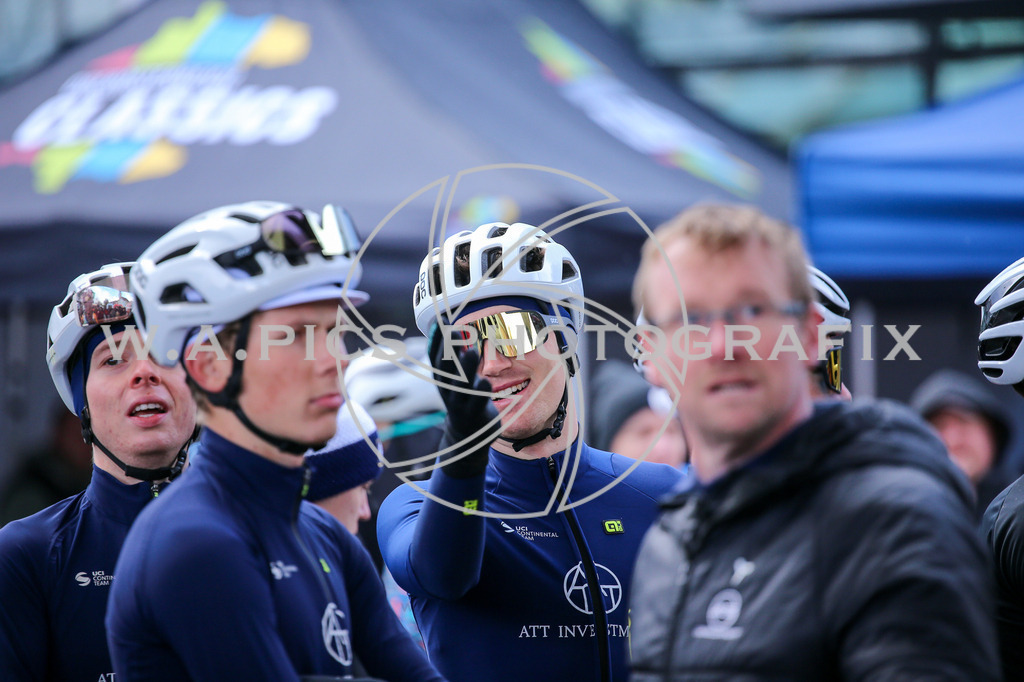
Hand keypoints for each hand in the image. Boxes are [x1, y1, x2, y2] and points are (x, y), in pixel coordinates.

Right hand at [429, 324, 500, 477]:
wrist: (465, 437)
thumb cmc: (463, 399)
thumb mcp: (456, 377)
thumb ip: (456, 357)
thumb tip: (454, 328)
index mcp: (442, 378)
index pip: (435, 356)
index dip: (436, 339)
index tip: (440, 321)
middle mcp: (447, 389)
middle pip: (446, 368)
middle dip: (449, 349)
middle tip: (455, 330)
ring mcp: (459, 404)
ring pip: (460, 385)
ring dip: (465, 369)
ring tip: (472, 351)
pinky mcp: (473, 415)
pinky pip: (476, 404)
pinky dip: (479, 393)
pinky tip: (485, 381)